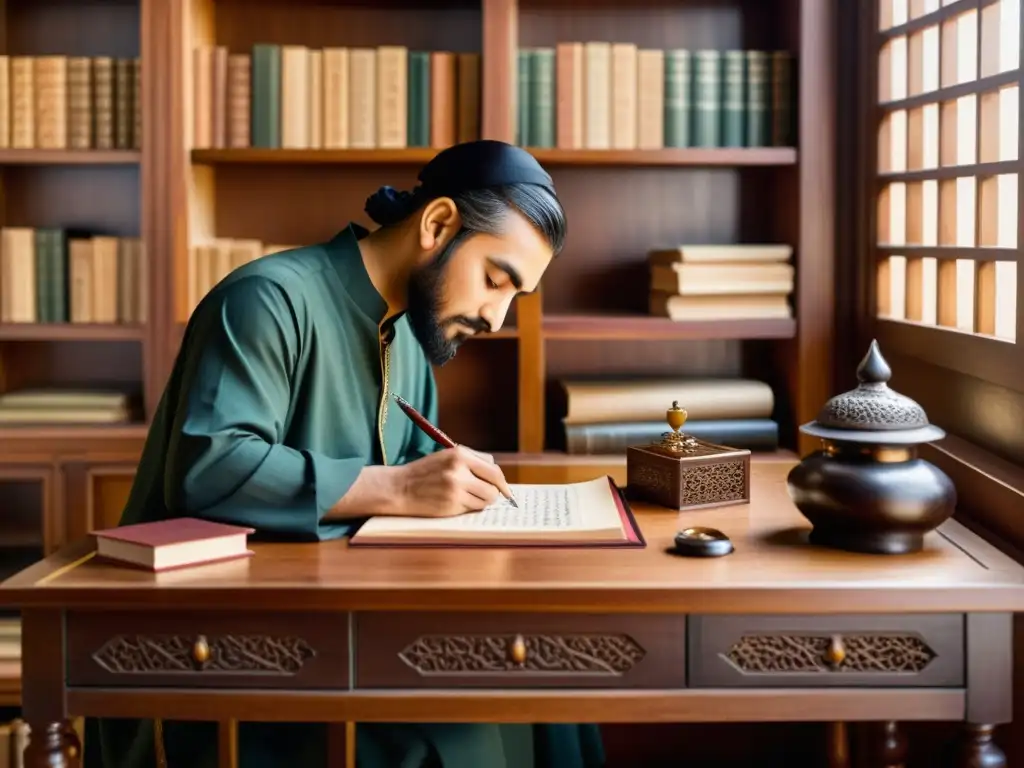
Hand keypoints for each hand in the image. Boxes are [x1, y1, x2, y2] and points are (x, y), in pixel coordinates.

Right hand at [393, 446, 514, 517]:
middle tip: (491, 495)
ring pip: (487, 498)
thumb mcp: (447, 457)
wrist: (400, 488)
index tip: (503, 487)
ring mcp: (456, 489)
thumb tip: (497, 475)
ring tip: (469, 498)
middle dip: (496, 491)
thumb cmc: (425, 472)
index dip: (501, 480)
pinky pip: (474, 508)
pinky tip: (459, 503)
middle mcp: (459, 470)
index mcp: (460, 454)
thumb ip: (471, 461)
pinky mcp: (452, 505)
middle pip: (495, 484)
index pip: (493, 468)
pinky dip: (471, 507)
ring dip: (483, 500)